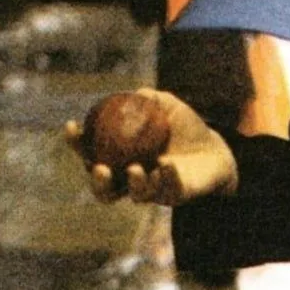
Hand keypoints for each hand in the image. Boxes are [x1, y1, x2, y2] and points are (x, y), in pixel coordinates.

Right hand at [65, 88, 238, 206]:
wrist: (217, 149)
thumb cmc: (186, 127)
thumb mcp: (169, 107)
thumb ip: (152, 99)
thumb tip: (136, 93)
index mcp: (122, 157)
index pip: (92, 153)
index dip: (77, 142)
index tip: (72, 126)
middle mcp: (131, 178)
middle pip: (104, 189)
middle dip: (97, 182)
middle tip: (101, 168)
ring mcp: (153, 190)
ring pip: (135, 195)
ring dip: (133, 183)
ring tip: (137, 168)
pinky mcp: (175, 196)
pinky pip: (167, 191)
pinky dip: (165, 178)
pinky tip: (166, 165)